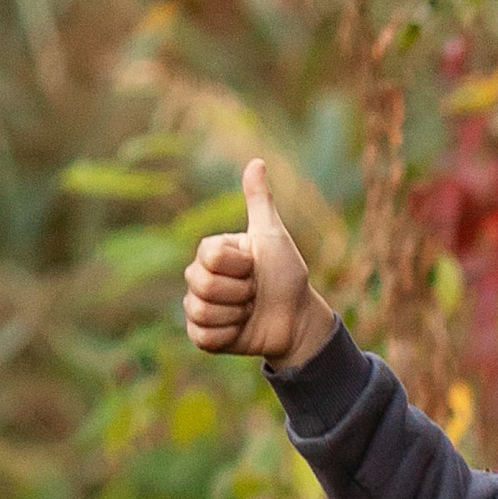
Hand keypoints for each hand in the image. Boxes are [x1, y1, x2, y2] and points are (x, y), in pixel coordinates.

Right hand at [183, 157, 334, 373]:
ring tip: (250, 310)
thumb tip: (256, 161)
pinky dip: (228, 335)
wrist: (298, 318)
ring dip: (236, 314)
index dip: (239, 266)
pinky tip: (241, 329)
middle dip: (239, 291)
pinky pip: (202, 337)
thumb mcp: (273, 235)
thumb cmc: (286, 274)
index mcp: (212, 253)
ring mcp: (199, 307)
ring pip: (200, 311)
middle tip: (255, 292)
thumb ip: (259, 201)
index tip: (255, 266)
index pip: (209, 256)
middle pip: (201, 285)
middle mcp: (200, 278)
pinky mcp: (203, 336)